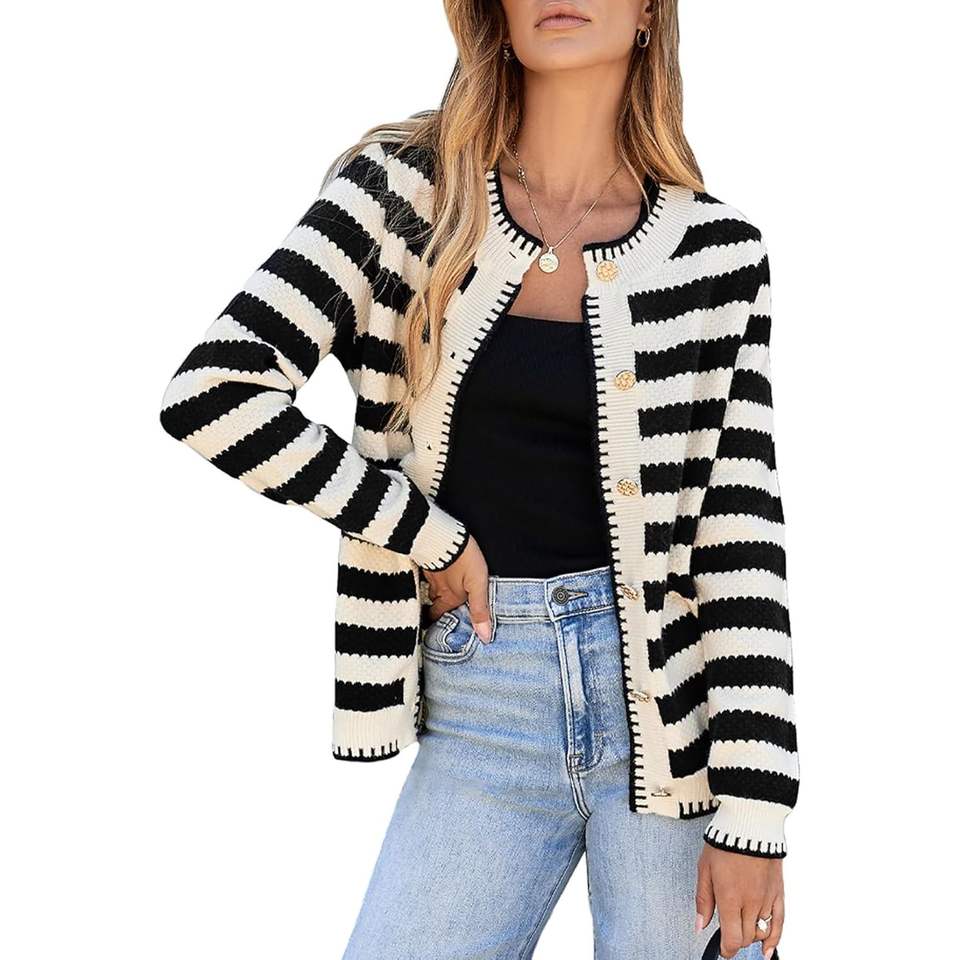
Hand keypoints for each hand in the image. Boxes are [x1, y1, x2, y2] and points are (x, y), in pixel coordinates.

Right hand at [423, 535, 491, 642]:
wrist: (447, 537)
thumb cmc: (465, 560)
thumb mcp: (478, 585)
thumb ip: (480, 610)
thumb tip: (485, 637)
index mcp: (449, 597)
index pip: (438, 616)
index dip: (438, 621)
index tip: (439, 624)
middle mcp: (437, 589)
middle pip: (433, 603)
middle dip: (436, 606)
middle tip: (441, 608)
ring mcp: (431, 574)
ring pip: (431, 587)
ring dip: (436, 589)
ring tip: (444, 588)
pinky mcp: (428, 560)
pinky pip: (429, 573)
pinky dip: (433, 574)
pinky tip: (439, 569)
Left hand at [695, 844, 783, 958]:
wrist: (749, 825)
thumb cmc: (724, 844)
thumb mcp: (704, 869)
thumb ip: (703, 900)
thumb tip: (700, 925)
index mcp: (730, 897)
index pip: (732, 939)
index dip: (726, 949)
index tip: (722, 949)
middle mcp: (751, 902)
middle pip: (746, 937)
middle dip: (735, 939)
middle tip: (727, 932)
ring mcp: (766, 899)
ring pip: (761, 932)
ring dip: (750, 936)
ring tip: (742, 930)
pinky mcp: (778, 892)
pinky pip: (779, 923)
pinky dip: (774, 939)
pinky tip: (767, 949)